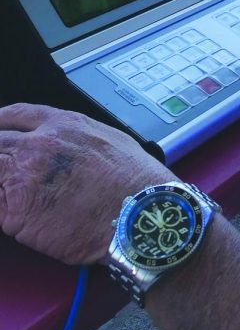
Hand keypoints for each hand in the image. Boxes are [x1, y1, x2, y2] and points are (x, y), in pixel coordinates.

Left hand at [0, 103, 171, 264]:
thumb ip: (79, 137)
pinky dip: (2, 208)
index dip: (0, 122)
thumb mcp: (110, 139)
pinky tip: (18, 214)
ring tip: (15, 194)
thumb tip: (70, 145)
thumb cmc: (133, 181)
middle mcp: (38, 145)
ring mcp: (24, 177)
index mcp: (62, 124)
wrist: (136, 213)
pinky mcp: (16, 213)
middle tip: (8, 170)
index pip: (15, 115)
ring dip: (0, 181)